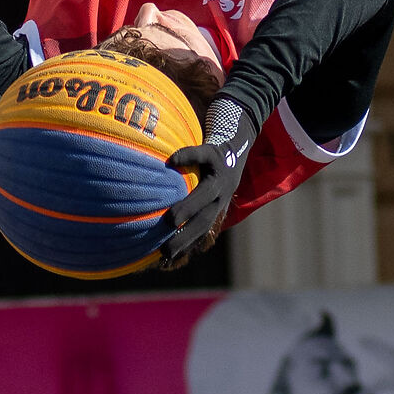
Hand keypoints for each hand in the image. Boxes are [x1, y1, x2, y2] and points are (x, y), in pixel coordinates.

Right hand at [162, 99, 256, 266]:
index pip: (202, 230)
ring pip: (207, 194)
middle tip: (165, 251)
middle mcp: (221, 193)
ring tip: (171, 220)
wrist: (239, 133)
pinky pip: (201, 155)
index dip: (186, 245)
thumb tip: (154, 211)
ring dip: (190, 208)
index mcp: (217, 204)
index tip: (165, 260)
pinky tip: (171, 162)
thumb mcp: (205, 182)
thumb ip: (187, 197)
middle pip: (205, 221)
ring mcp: (220, 173)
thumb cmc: (212, 161)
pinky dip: (188, 157)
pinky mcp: (217, 151)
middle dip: (187, 238)